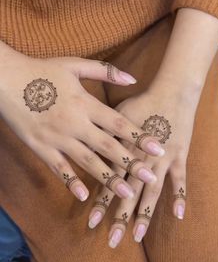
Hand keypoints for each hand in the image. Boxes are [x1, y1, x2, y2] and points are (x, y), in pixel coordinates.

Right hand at [0, 43, 164, 201]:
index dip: (140, 136)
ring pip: (87, 162)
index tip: (158, 148)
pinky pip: (59, 169)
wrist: (6, 80)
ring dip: (108, 178)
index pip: (118, 123)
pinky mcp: (41, 148)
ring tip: (126, 194)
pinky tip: (84, 196)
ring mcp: (57, 138)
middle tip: (151, 177)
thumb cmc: (43, 71)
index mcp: (85, 103)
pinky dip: (71, 182)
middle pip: (108, 146)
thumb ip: (106, 71)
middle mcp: (74, 123)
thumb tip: (134, 79)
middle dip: (131, 163)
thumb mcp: (75, 65)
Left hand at [88, 83, 199, 246]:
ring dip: (145, 214)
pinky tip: (178, 215)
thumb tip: (87, 144)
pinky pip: (180, 179)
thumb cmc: (142, 101)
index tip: (91, 223)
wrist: (171, 91)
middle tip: (113, 241)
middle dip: (120, 217)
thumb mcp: (117, 113)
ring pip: (152, 192)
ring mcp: (162, 159)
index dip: (101, 202)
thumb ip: (104, 132)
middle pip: (129, 192)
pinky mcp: (179, 155)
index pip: (110, 180)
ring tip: (137, 236)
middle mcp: (141, 158)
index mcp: (124, 148)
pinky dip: (179, 195)